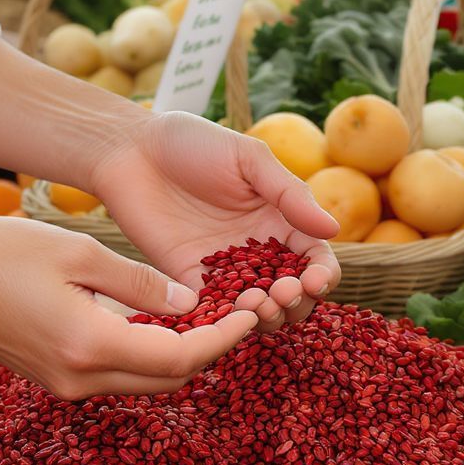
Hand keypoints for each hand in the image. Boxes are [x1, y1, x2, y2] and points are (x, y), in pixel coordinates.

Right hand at [0, 217, 257, 400]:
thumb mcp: (79, 252)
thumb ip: (139, 283)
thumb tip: (188, 304)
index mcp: (90, 345)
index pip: (179, 357)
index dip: (222, 338)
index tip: (250, 313)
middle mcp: (81, 378)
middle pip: (168, 379)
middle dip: (209, 350)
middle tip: (236, 312)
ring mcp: (66, 386)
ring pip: (144, 381)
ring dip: (180, 354)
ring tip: (208, 314)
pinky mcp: (55, 379)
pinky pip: (117, 374)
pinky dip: (147, 355)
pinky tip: (160, 323)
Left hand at [88, 111, 340, 333]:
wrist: (131, 150)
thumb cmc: (192, 143)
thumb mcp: (248, 158)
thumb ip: (288, 194)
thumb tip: (333, 230)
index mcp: (279, 220)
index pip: (314, 259)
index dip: (321, 276)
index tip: (313, 281)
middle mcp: (256, 251)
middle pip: (292, 294)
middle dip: (295, 303)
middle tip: (280, 294)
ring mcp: (223, 269)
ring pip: (256, 311)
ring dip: (265, 317)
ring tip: (254, 304)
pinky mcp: (187, 280)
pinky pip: (212, 313)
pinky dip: (223, 321)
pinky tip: (223, 315)